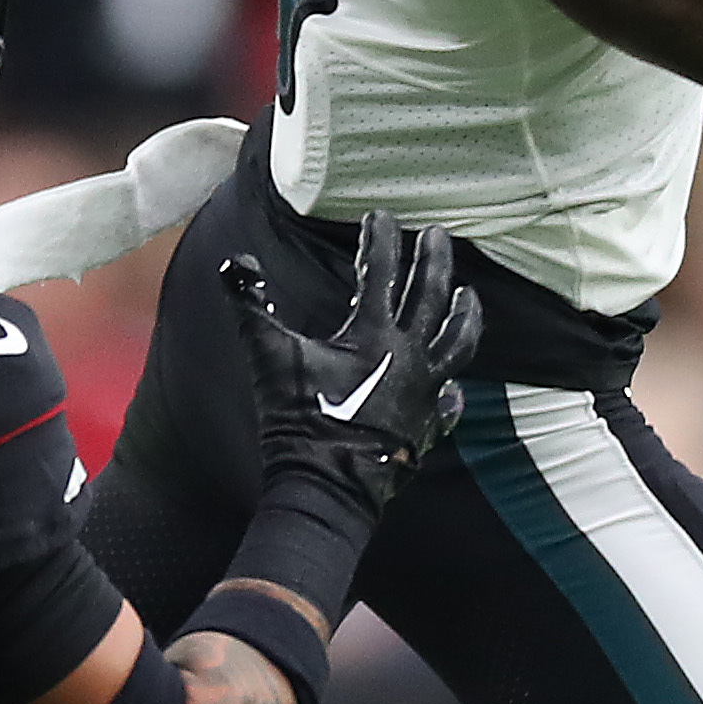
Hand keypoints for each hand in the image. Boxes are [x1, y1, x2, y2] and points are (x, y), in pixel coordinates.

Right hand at [223, 210, 480, 516]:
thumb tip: (234, 264)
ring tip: (469, 294)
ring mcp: (424, 393)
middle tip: (437, 235)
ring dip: (465, 314)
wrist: (326, 486)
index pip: (381, 271)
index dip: (379, 239)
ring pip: (458, 344)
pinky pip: (449, 405)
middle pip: (431, 296)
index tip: (379, 216)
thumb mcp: (269, 358)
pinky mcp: (426, 428)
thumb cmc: (298, 421)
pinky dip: (452, 392)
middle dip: (433, 260)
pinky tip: (454, 389)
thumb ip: (252, 307)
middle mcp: (409, 357)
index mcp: (373, 334)